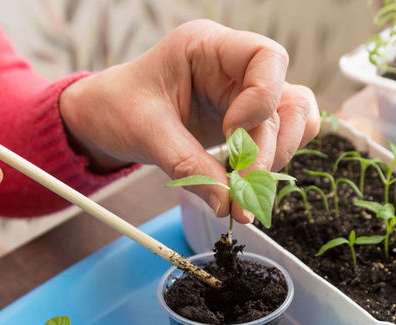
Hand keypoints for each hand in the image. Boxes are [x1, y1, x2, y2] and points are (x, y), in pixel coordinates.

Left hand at [60, 19, 319, 222]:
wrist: (103, 119)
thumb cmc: (117, 106)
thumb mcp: (145, 132)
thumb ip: (188, 165)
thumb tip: (228, 204)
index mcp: (209, 48)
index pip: (266, 57)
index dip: (261, 99)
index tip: (231, 134)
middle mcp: (235, 68)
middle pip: (286, 100)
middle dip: (269, 148)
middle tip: (243, 186)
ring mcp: (243, 96)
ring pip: (293, 121)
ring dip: (276, 158)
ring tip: (244, 188)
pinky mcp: (245, 123)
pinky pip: (279, 139)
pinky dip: (270, 164)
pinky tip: (246, 184)